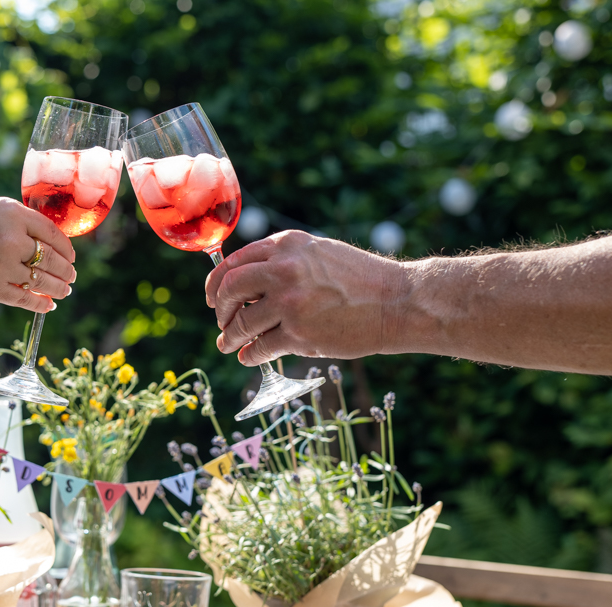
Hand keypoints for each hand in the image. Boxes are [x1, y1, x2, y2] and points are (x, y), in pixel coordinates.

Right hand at [0, 195, 76, 313]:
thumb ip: (19, 221)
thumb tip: (48, 240)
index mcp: (12, 214)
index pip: (52, 233)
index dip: (66, 247)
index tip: (71, 256)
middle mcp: (10, 239)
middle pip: (51, 259)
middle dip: (66, 270)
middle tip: (72, 276)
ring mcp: (0, 266)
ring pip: (41, 281)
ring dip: (58, 288)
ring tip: (65, 290)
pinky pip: (24, 298)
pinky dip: (40, 303)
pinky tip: (48, 304)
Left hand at [205, 230, 403, 364]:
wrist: (397, 302)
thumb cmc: (359, 280)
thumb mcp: (317, 253)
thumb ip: (282, 261)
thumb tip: (243, 282)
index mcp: (286, 245)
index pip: (234, 262)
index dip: (217, 284)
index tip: (214, 298)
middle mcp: (284, 269)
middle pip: (230, 290)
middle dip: (220, 310)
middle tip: (221, 322)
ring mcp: (290, 302)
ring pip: (242, 323)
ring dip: (230, 337)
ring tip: (228, 344)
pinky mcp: (299, 333)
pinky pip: (260, 347)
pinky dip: (249, 354)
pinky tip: (248, 356)